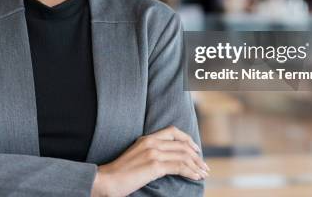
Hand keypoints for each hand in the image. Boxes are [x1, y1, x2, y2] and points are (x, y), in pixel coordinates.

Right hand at [91, 126, 207, 196]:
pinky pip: (179, 166)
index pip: (173, 131)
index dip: (188, 139)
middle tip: (204, 167)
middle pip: (182, 145)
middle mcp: (151, 142)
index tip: (196, 150)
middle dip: (197, 156)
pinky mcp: (154, 165)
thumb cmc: (120, 174)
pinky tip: (195, 177)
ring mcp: (153, 152)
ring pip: (183, 155)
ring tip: (203, 174)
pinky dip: (191, 171)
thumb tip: (166, 161)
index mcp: (146, 138)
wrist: (106, 180)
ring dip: (197, 165)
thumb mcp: (136, 157)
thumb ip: (149, 154)